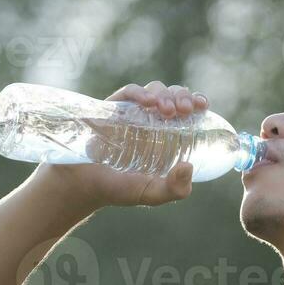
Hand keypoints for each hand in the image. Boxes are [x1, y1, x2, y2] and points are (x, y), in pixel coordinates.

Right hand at [32, 81, 208, 208]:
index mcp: (166, 136)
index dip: (196, 102)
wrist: (80, 185)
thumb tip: (189, 166)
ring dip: (165, 94)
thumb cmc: (117, 189)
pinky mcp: (110, 109)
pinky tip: (147, 102)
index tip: (202, 106)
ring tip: (167, 111)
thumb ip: (174, 189)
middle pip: (172, 96)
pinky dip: (140, 93)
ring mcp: (131, 113)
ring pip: (154, 90)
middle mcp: (150, 121)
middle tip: (185, 109)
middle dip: (182, 96)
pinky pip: (128, 93)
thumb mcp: (150, 194)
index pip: (186, 111)